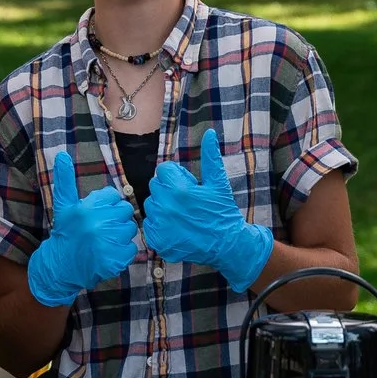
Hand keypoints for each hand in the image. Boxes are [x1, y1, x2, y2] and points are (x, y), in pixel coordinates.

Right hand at [24, 152, 140, 305]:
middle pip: (125, 212)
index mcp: (86, 208)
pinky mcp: (114, 260)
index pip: (114, 196)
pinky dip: (122, 253)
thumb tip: (62, 154)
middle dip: (116, 219)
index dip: (107, 205)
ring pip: (130, 230)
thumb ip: (65, 179)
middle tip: (101, 229)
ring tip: (104, 241)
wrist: (60, 267)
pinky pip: (131, 249)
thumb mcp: (63, 205)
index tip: (96, 215)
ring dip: (120, 236)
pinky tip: (108, 254)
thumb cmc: (66, 232)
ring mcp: (106, 243)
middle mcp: (96, 224)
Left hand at [145, 128, 273, 291]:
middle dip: (168, 190)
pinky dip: (160, 225)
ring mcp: (160, 226)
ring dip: (163, 207)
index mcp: (179, 190)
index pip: (163, 170)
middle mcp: (166, 207)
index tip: (188, 186)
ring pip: (151, 205)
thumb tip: (209, 133)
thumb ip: (210, 156)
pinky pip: (149, 224)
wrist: (227, 244)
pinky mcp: (157, 240)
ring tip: (182, 215)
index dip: (176, 176)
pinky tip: (176, 227)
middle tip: (186, 201)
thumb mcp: (218, 183)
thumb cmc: (223, 211)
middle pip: (155, 186)